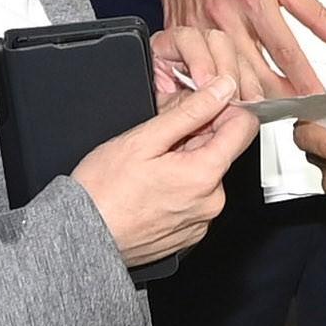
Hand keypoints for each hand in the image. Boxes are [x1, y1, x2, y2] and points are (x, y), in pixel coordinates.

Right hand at [73, 72, 254, 267]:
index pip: (243, 127)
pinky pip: (195, 199)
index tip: (199, 107)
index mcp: (205, 175)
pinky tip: (152, 187)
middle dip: (196, 137)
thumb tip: (222, 89)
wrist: (82, 236)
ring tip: (150, 166)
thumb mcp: (144, 139)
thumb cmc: (103, 190)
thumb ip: (191, 111)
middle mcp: (212, 202)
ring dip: (187, 162)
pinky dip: (180, 187)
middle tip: (159, 139)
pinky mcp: (189, 233)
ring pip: (207, 175)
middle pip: (222, 151)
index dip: (223, 109)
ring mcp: (201, 221)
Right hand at [141, 0, 325, 95]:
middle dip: (278, 99)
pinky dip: (218, 85)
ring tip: (272, 110)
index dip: (304, 80)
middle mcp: (226, 17)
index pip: (286, 51)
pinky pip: (201, 69)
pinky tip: (233, 95)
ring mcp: (200, 28)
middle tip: (298, 113)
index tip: (319, 99)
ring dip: (251, 98)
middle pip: (256, 74)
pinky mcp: (181, 35)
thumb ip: (314, 11)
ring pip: (228, 78)